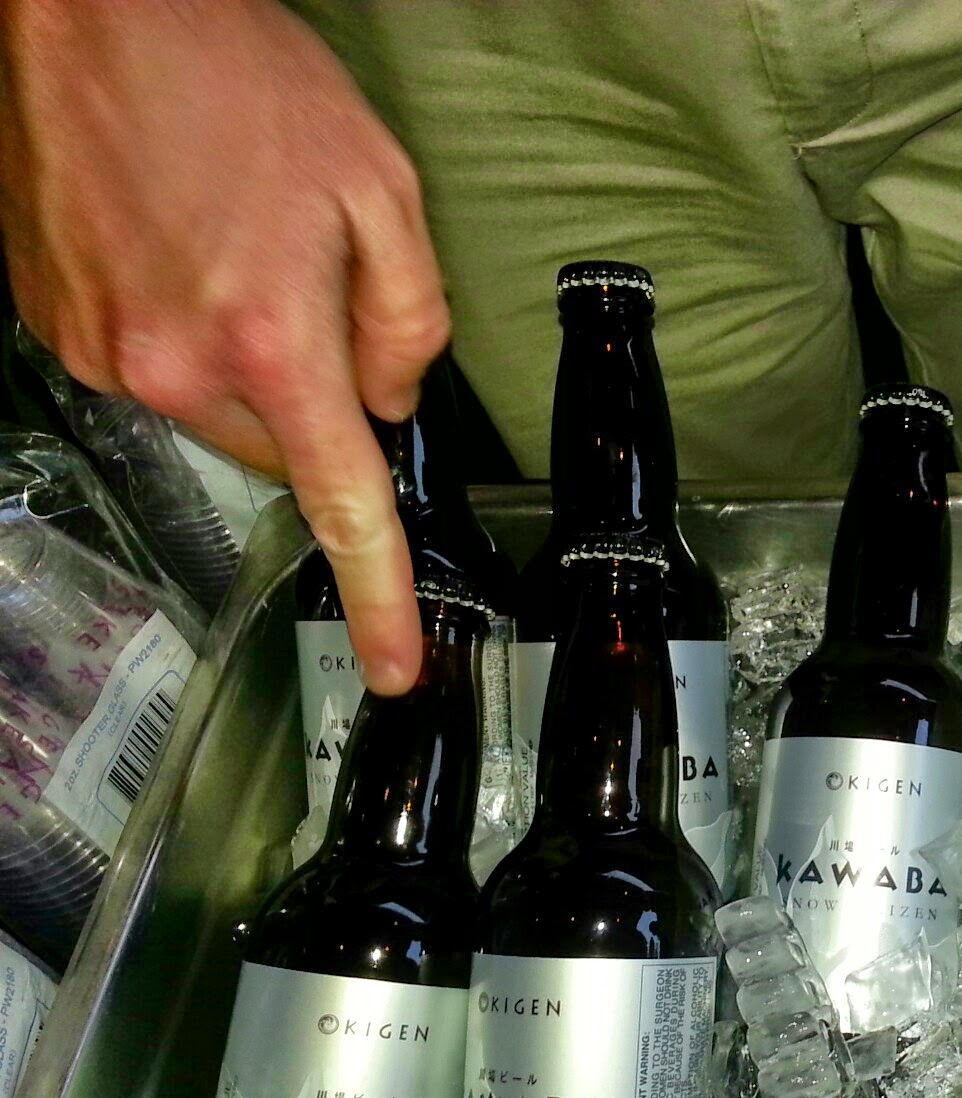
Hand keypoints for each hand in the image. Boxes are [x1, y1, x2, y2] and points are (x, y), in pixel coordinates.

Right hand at [0, 0, 446, 693]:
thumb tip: (392, 407)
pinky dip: (180, 328)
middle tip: (302, 287)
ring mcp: (100, 350)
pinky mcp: (53, 324)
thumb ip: (409, 321)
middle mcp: (174, 365)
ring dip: (241, 358)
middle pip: (279, 446)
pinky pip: (148, 366)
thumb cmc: (241, 82)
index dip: (381, 599)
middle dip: (309, 395)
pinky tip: (179, 244)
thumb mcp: (381, 190)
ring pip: (212, 410)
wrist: (92, 9)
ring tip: (231, 245)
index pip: (343, 506)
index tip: (394, 667)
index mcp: (271, 339)